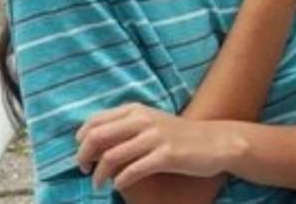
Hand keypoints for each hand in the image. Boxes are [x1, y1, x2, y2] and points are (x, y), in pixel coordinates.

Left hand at [76, 104, 239, 191]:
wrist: (214, 142)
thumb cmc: (178, 135)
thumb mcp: (150, 123)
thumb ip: (124, 127)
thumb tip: (93, 143)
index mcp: (135, 110)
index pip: (95, 121)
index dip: (81, 140)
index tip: (82, 155)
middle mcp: (142, 120)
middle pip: (97, 137)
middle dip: (84, 157)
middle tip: (84, 170)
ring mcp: (154, 137)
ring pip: (111, 156)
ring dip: (99, 174)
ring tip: (98, 184)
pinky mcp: (166, 155)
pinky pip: (133, 170)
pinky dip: (120, 180)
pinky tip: (118, 185)